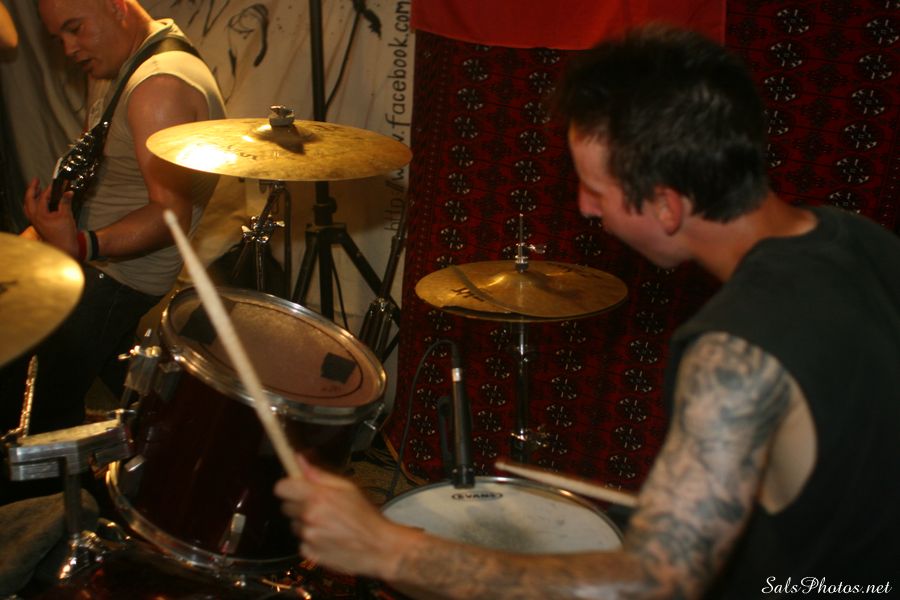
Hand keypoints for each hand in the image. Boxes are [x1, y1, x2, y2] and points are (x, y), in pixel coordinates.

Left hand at [23, 177, 78, 258]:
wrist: (65, 248)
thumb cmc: (65, 235)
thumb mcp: (67, 216)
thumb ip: (65, 202)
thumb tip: (68, 192)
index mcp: (40, 215)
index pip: (42, 198)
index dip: (49, 190)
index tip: (56, 185)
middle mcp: (34, 218)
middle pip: (28, 200)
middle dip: (32, 189)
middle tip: (36, 181)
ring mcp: (34, 222)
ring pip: (27, 206)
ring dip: (31, 197)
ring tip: (36, 190)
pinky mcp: (37, 225)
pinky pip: (30, 212)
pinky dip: (32, 205)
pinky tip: (39, 203)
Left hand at [274, 454, 417, 579]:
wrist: (378, 548)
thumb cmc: (366, 516)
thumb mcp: (347, 487)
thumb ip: (319, 474)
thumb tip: (299, 459)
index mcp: (317, 497)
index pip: (281, 488)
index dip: (288, 486)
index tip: (295, 487)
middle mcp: (309, 516)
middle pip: (286, 506)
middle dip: (298, 504)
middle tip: (319, 506)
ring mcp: (308, 537)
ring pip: (294, 525)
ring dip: (305, 523)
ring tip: (327, 524)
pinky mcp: (309, 553)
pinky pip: (301, 542)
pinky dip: (311, 540)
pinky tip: (328, 538)